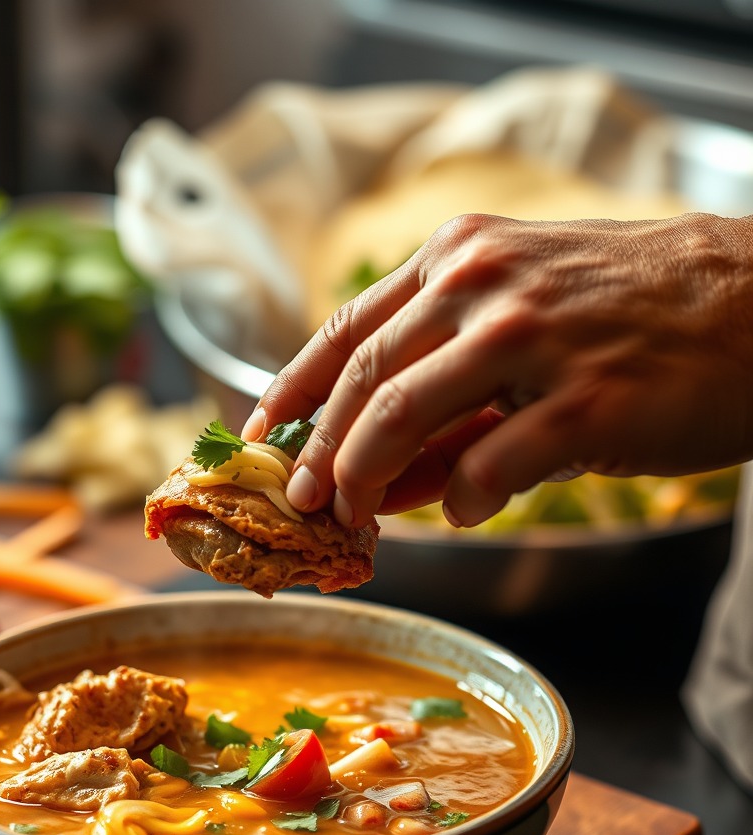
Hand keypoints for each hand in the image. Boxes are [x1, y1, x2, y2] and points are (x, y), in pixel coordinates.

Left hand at [242, 212, 752, 527]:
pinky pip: (485, 469)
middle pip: (359, 384)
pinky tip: (467, 509)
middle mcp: (481, 286)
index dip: (291, 389)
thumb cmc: (629, 313)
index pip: (345, 330)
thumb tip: (378, 472)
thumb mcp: (523, 318)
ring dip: (367, 484)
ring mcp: (530, 341)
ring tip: (363, 520)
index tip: (262, 434)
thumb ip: (443, 390)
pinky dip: (462, 501)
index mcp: (458, 257)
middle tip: (307, 502)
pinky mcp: (582, 404)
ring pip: (399, 423)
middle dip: (320, 454)